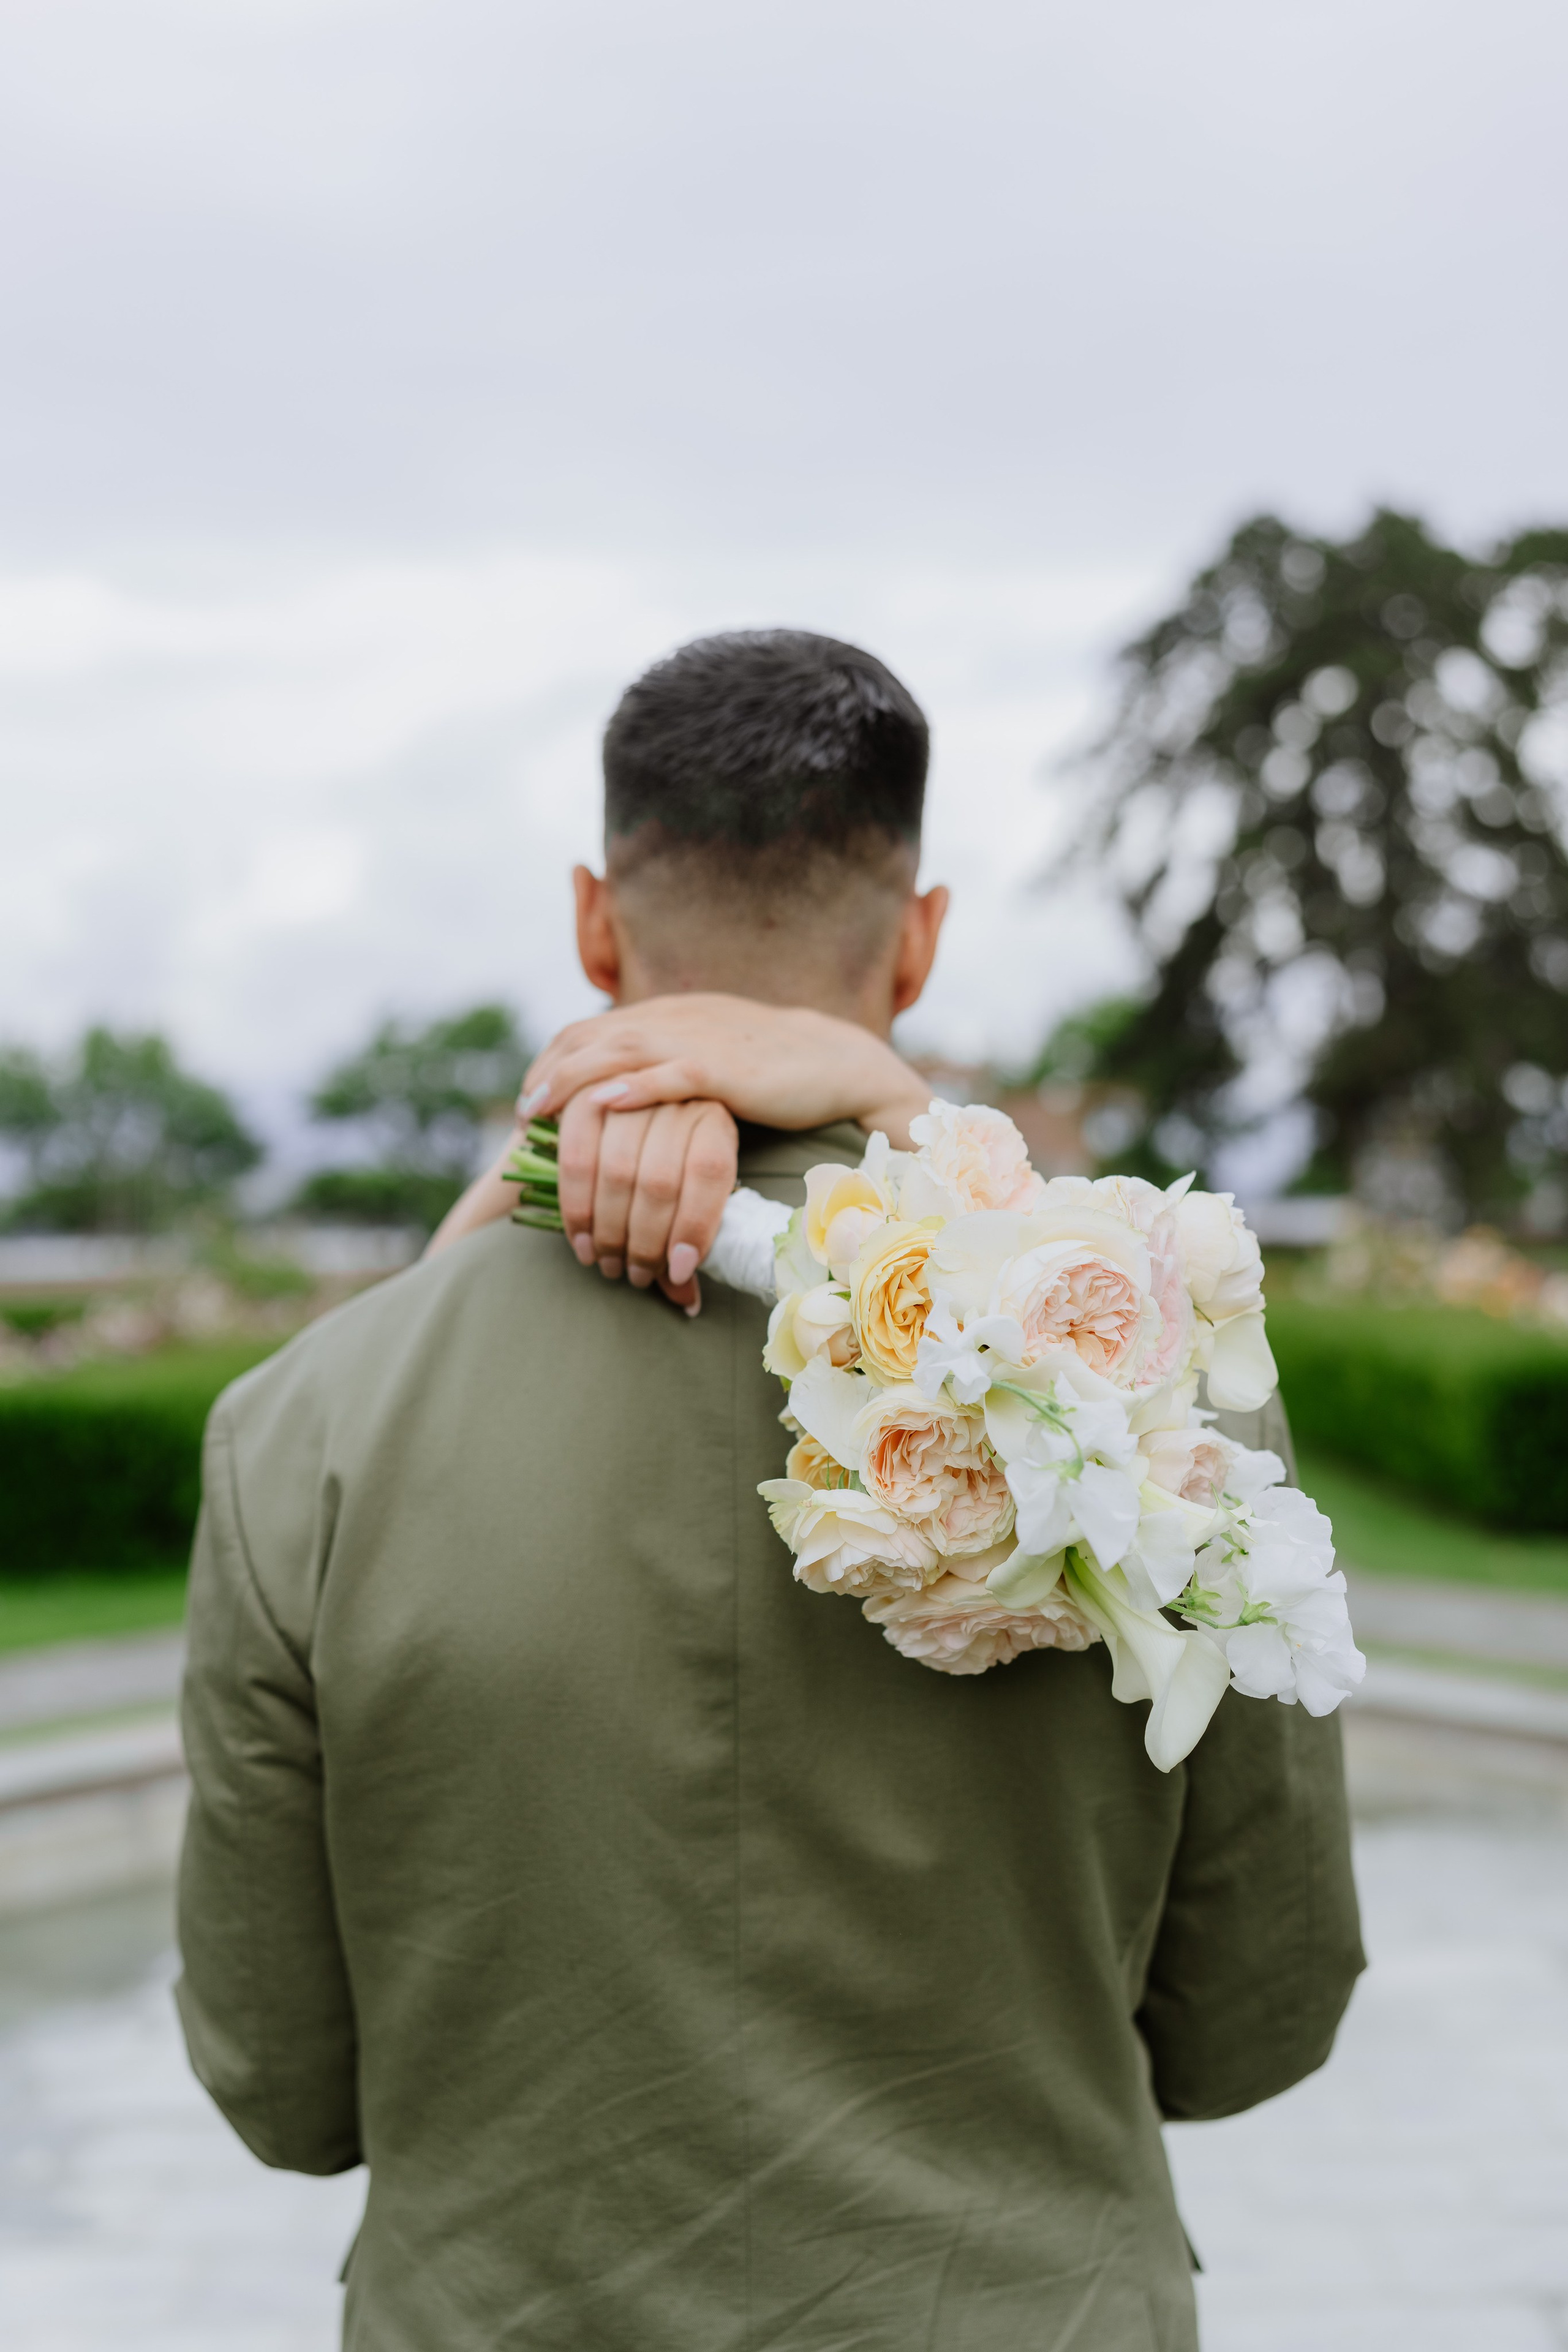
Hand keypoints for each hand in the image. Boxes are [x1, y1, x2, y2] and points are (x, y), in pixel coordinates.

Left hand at [521, 994, 928, 1145]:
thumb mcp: (703, 1053)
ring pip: (619, 1051)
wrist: (833, 1061)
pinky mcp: (726, 1071)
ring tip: (539, 1109)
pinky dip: (634, 1087)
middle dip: (550, 1072)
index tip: (529, 1094)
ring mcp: (698, 1042)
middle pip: (592, 1037)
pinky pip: (672, 1075)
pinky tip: (604, 1102)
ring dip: (573, 1080)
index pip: (589, 1029)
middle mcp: (672, 1021)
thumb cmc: (768, 1067)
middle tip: (523, 1110)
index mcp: (664, 1016)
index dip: (553, 1060)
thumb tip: (615, 1095)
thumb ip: (661, 1063)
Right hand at [556, 1091, 738, 1312]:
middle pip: (659, 1180)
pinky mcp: (583, 1095)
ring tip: (608, 1264)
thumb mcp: (691, 1193)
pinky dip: (575, 1208)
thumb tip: (687, 1304)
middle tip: (635, 1276)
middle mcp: (676, 1097)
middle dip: (644, 1241)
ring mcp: (628, 1090)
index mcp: (715, 1119)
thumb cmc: (669, 1165)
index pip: (709, 1172)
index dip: (693, 1226)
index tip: (677, 1271)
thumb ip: (688, 1240)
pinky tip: (581, 1243)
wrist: (630, 1105)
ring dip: (609, 1231)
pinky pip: (575, 1157)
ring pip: (616, 1171)